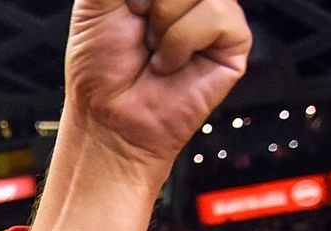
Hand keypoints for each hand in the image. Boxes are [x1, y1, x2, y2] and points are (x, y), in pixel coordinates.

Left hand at [63, 0, 251, 177]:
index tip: (134, 6)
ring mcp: (212, 12)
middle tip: (136, 23)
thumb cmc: (100, 70)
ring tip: (152, 49)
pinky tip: (170, 63)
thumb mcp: (96, 3)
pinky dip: (182, 42)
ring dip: (162, 23)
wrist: (110, 120)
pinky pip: (216, 16)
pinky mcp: (233, 39)